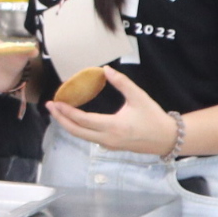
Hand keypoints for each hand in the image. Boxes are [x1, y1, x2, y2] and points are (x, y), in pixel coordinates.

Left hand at [48, 67, 175, 154]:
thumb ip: (122, 83)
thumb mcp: (139, 97)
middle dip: (60, 119)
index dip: (67, 112)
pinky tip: (74, 120)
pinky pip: (89, 138)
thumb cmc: (154, 117)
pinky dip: (78, 129)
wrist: (168, 139)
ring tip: (58, 112)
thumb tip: (106, 69)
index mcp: (113, 126)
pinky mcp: (111, 147)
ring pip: (82, 136)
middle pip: (76, 131)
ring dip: (68, 125)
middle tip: (50, 106)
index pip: (83, 120)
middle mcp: (107, 138)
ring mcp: (108, 145)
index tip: (55, 102)